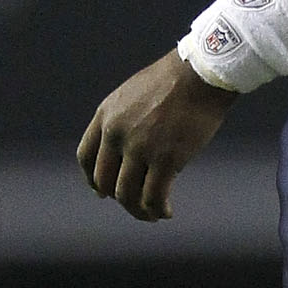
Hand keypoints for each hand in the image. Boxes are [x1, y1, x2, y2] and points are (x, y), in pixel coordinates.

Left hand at [77, 50, 230, 222]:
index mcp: (106, 115)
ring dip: (139, 210)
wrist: (201, 73)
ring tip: (153, 214)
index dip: (93, 180)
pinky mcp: (165, 160)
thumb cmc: (176, 80)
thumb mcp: (135, 94)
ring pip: (127, 195)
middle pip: (105, 181)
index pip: (86, 157)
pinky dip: (157, 210)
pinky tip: (166, 212)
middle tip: (135, 203)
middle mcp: (116, 133)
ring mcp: (139, 148)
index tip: (103, 192)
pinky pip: (153, 197)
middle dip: (119, 197)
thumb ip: (124, 120)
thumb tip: (128, 151)